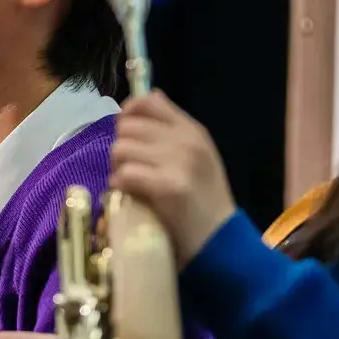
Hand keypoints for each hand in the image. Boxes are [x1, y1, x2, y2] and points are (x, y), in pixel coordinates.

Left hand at [109, 90, 236, 266]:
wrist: (221, 242)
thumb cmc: (204, 203)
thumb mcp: (197, 157)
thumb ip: (172, 130)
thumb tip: (149, 96)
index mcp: (193, 130)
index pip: (148, 101)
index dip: (128, 115)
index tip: (127, 136)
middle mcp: (187, 140)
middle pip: (128, 126)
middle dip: (121, 148)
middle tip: (128, 169)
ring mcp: (179, 162)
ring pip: (121, 149)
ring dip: (118, 168)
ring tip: (129, 184)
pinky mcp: (168, 186)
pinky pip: (125, 174)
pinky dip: (120, 186)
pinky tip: (130, 197)